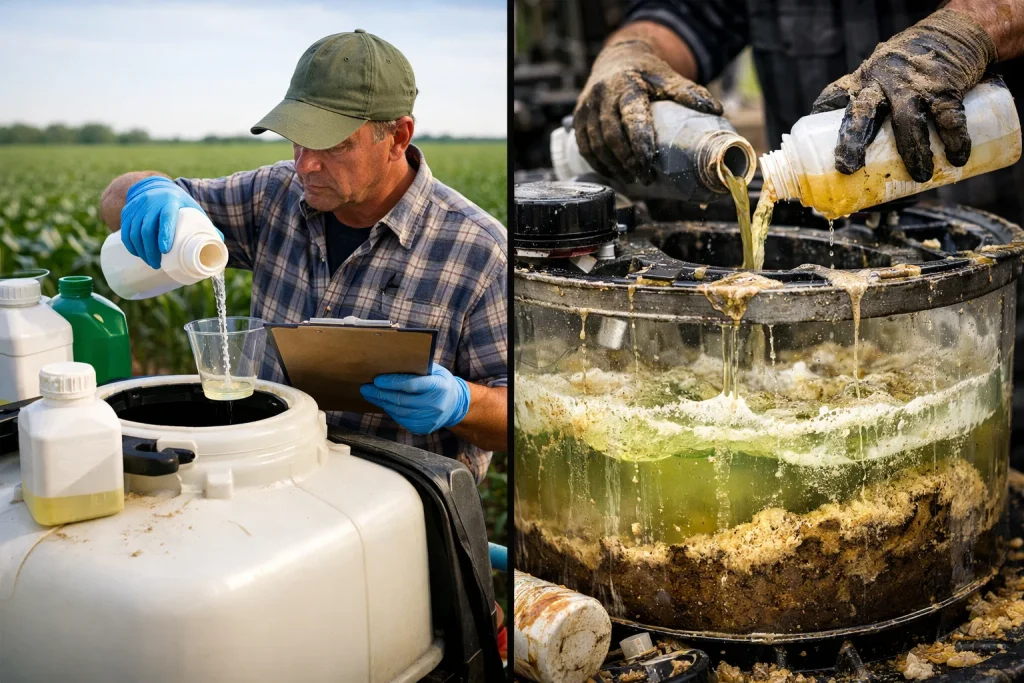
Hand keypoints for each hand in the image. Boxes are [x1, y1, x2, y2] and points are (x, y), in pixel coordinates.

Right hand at [120, 176, 218, 268]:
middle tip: (157, 264)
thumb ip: (206, 226)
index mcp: (170, 200)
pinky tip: (136, 253)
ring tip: (150, 262)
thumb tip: (220, 244)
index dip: (164, 233)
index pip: (166, 217)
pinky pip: (125, 229)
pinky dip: (130, 244)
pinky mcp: (128, 210)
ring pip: (133, 230)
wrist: (155, 187)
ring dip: (140, 250)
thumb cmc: (179, 204)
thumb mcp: (193, 210)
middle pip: (146, 228)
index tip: (164, 250)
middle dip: (150, 249)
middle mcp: (151, 201)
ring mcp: (137, 206)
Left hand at [360, 363, 469, 434]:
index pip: (411, 385)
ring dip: (382, 403)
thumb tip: (392, 362)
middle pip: (402, 400)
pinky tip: (383, 403)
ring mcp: (429, 418)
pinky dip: (390, 411)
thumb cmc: (441, 382)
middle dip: (381, 394)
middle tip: (366, 388)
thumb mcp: (435, 370)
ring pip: (399, 411)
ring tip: (370, 395)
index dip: (392, 383)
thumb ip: (418, 367)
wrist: (455, 405)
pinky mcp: (423, 428)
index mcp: (438, 386)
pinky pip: (401, 420)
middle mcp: (435, 404)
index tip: (377, 380)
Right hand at [574, 39, 721, 184]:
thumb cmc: (646, 72)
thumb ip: (689, 93)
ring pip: (595, 144)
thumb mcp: (667, 77)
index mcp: (626, 84)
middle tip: (645, 177)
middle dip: (627, 161)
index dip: (639, 142)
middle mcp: (602, 94)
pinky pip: (584, 146)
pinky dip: (597, 163)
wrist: (616, 58)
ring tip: (631, 179)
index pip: (631, 117)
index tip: (649, 163)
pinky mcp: (577, 117)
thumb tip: (717, 109)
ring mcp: (586, 106)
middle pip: (611, 135)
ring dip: (612, 166)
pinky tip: (611, 173)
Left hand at [811, 8, 996, 182]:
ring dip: (914, 152)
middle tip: (848, 168)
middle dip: (852, 140)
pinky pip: (948, 117)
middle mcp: (882, 81)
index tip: (813, 143)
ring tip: (919, 176)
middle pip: (862, 112)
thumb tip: (854, 159)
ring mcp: (913, 84)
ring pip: (908, 121)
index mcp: (862, 82)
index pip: (833, 97)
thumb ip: (868, 107)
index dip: (821, 117)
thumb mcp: (881, 77)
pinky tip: (957, 158)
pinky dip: (954, 139)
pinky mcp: (944, 87)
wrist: (953, 33)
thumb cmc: (909, 68)